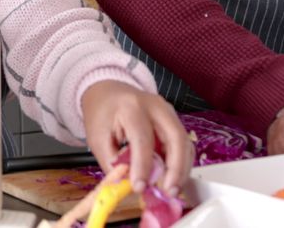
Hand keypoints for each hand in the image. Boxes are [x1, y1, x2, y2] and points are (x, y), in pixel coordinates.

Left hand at [81, 80, 191, 195]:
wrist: (108, 92)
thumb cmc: (102, 113)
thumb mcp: (98, 138)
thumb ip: (113, 163)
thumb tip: (128, 186)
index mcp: (131, 107)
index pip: (142, 139)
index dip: (142, 166)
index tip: (139, 187)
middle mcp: (155, 106)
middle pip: (175, 137)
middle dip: (176, 169)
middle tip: (169, 191)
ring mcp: (168, 112)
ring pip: (185, 142)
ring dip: (182, 169)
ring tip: (171, 189)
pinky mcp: (174, 120)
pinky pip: (183, 144)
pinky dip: (181, 164)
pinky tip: (172, 178)